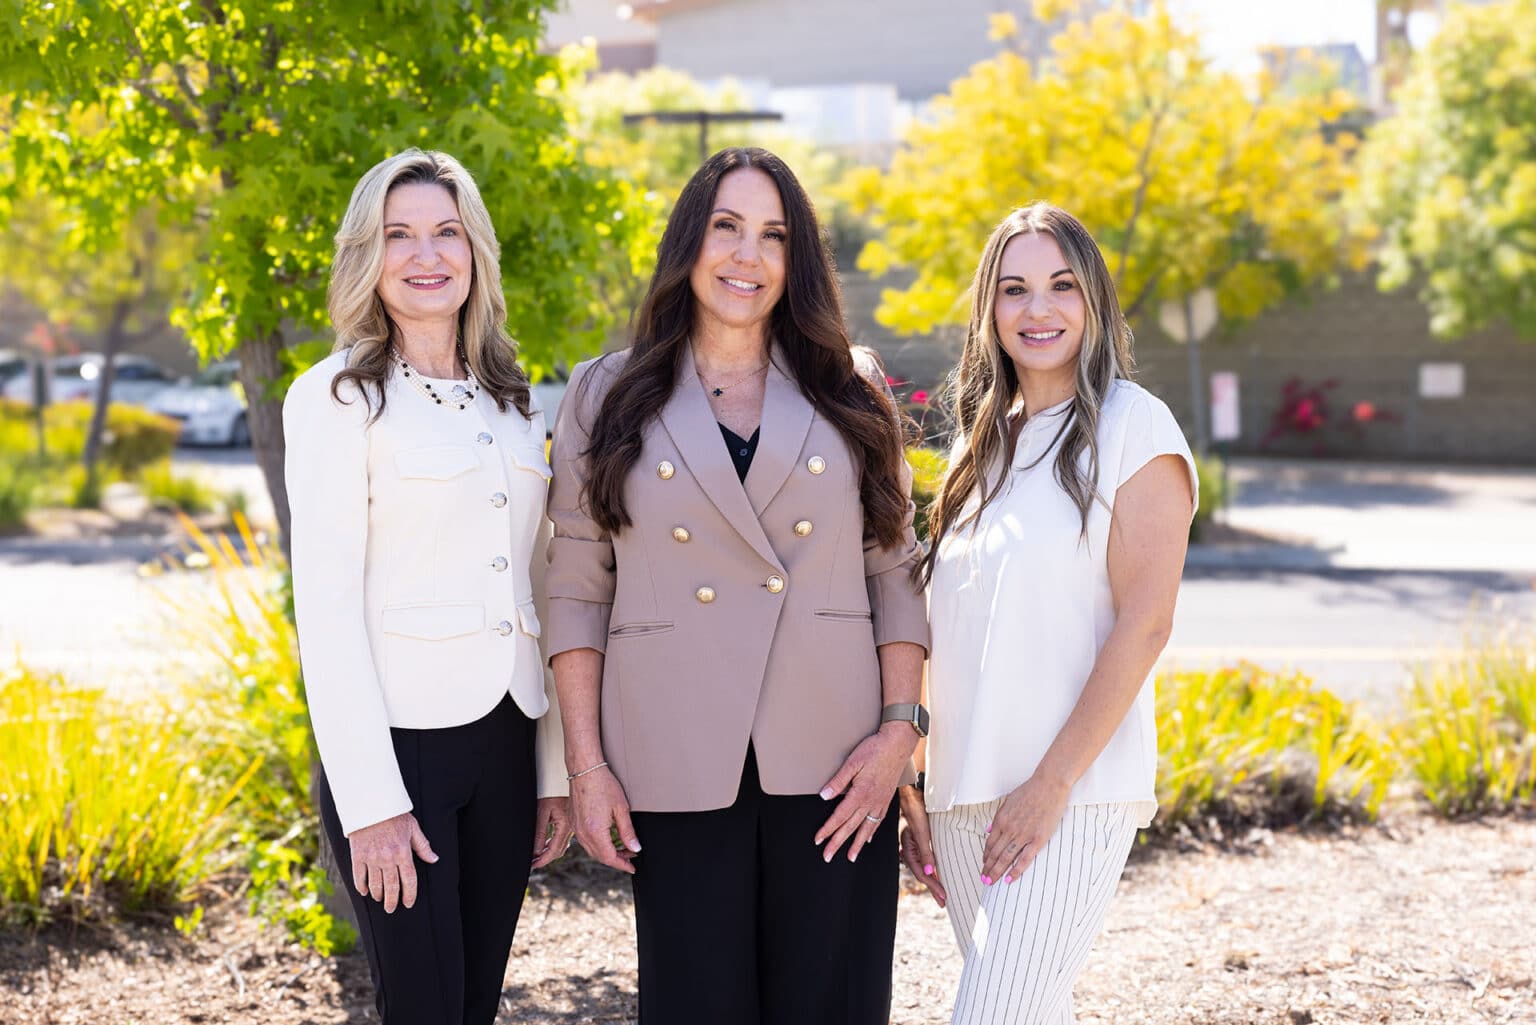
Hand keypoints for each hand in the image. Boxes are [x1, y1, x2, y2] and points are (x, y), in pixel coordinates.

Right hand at [347, 811, 438, 913]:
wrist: (371, 804)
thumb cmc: (395, 815)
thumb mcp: (413, 828)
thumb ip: (423, 846)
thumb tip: (434, 859)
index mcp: (403, 852)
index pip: (409, 880)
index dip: (409, 894)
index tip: (408, 903)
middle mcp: (388, 858)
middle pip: (391, 887)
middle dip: (392, 901)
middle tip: (392, 909)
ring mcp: (371, 858)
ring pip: (375, 884)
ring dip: (379, 895)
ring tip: (381, 900)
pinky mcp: (357, 856)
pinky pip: (359, 877)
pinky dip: (362, 887)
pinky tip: (365, 892)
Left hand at [531, 797, 574, 869]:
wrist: (566, 779)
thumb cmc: (553, 791)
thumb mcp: (543, 811)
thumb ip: (540, 832)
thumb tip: (537, 851)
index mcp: (565, 826)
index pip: (554, 850)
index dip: (543, 860)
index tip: (533, 865)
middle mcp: (571, 828)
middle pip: (559, 851)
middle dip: (546, 859)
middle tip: (533, 863)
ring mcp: (572, 826)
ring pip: (561, 846)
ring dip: (549, 853)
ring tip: (537, 856)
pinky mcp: (570, 823)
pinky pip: (562, 839)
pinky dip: (553, 845)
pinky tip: (545, 845)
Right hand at [570, 764, 640, 874]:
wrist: (585, 770)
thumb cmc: (603, 784)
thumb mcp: (621, 808)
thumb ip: (628, 831)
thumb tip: (635, 848)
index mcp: (595, 831)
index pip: (610, 857)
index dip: (622, 864)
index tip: (632, 867)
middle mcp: (583, 833)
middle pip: (600, 856)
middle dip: (616, 859)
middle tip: (631, 856)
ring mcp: (576, 828)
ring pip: (592, 850)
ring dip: (607, 853)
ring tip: (622, 848)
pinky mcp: (574, 823)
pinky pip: (586, 841)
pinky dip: (598, 845)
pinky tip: (608, 839)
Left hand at [815, 724, 917, 863]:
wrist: (898, 744)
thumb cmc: (875, 750)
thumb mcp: (852, 762)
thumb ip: (838, 781)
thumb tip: (823, 796)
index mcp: (860, 793)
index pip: (840, 816)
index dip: (828, 829)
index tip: (819, 840)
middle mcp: (871, 801)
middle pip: (851, 827)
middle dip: (838, 843)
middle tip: (827, 856)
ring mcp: (880, 802)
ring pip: (866, 828)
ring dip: (857, 844)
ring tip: (850, 857)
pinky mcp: (887, 799)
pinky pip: (878, 821)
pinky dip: (872, 832)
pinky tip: (868, 838)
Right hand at [898, 785, 945, 907]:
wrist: (913, 791)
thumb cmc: (916, 808)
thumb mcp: (922, 831)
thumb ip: (926, 852)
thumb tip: (930, 873)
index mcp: (908, 848)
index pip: (922, 873)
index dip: (933, 885)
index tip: (944, 896)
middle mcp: (910, 849)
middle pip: (922, 874)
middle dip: (933, 888)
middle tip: (944, 902)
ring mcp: (915, 845)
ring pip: (924, 868)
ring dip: (933, 881)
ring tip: (942, 893)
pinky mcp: (921, 840)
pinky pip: (927, 859)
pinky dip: (933, 869)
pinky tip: (938, 873)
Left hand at [981, 772, 1071, 885]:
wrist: (1049, 785)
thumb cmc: (1030, 791)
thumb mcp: (1008, 801)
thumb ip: (998, 817)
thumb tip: (988, 830)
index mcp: (1001, 819)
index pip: (990, 843)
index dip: (986, 856)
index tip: (983, 864)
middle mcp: (1009, 829)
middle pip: (995, 853)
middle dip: (988, 868)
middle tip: (984, 879)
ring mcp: (1023, 835)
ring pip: (1006, 858)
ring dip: (997, 872)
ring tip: (991, 882)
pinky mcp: (1038, 839)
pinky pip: (1024, 859)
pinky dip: (1016, 871)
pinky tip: (1010, 879)